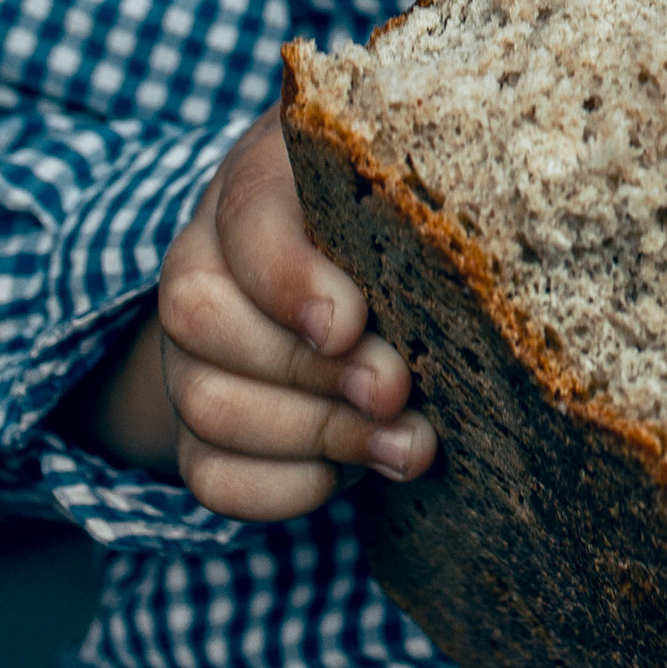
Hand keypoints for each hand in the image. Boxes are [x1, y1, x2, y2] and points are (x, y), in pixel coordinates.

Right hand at [79, 108, 433, 520]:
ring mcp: (193, 350)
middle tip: (395, 389)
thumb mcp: (418, 191)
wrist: (367, 283)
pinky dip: (283, 487)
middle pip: (200, 317)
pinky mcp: (205, 427)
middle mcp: (205, 260)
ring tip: (406, 445)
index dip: (289, 278)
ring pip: (204, 402)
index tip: (352, 323)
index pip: (246, 216)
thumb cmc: (407, 220)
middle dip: (308, 368)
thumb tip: (472, 261)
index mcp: (261, 180)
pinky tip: (349, 476)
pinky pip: (213, 475)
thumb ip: (427, 208)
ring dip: (314, 435)